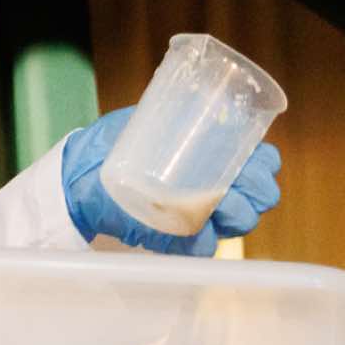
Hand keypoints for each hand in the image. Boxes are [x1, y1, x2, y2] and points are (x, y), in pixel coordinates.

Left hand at [61, 107, 280, 256]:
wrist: (79, 174)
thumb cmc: (114, 142)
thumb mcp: (142, 119)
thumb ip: (165, 111)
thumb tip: (191, 97)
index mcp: (217, 156)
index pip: (263, 163)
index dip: (265, 164)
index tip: (257, 161)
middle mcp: (217, 188)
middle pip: (261, 196)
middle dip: (258, 191)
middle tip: (239, 184)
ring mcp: (200, 214)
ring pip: (238, 221)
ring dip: (236, 214)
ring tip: (219, 204)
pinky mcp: (176, 237)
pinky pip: (202, 247)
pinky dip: (202, 241)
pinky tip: (197, 232)